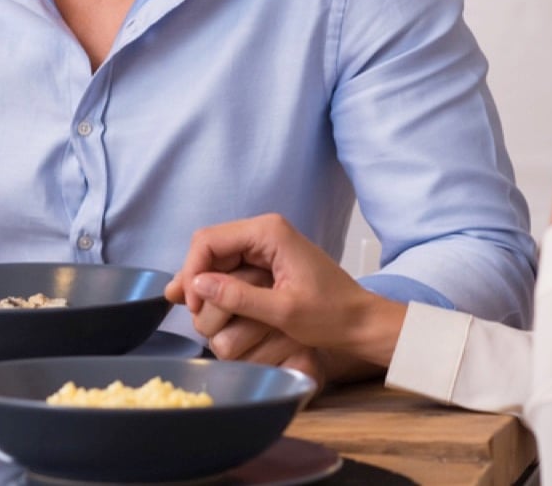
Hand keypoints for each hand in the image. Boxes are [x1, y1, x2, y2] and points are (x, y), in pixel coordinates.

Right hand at [166, 214, 405, 368]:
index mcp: (269, 232)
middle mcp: (264, 231)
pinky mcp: (266, 261)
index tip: (192, 303)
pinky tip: (208, 305)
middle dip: (195, 277)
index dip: (193, 271)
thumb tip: (198, 285)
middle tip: (190, 310)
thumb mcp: (284, 311)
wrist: (361, 321)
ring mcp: (264, 245)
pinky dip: (218, 286)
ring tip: (197, 311)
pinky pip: (231, 268)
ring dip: (204, 284)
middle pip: (208, 247)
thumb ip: (239, 297)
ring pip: (216, 258)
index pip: (208, 240)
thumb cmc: (332, 315)